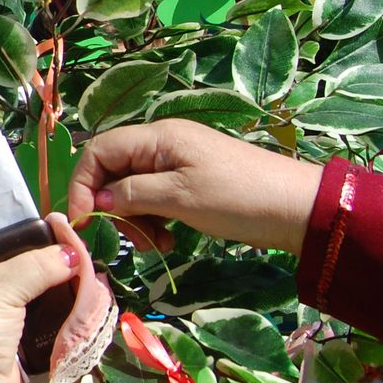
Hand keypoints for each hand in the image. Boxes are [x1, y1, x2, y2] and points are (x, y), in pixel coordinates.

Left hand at [0, 214, 87, 382]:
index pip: (7, 242)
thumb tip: (72, 253)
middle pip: (30, 270)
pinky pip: (50, 322)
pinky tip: (90, 306)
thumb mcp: (2, 285)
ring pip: (44, 297)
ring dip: (67, 292)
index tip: (67, 232)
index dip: (35, 237)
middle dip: (58, 267)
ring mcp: (6, 317)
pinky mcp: (22, 342)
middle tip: (89, 259)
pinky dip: (68, 316)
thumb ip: (38, 265)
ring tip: (96, 281)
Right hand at [67, 120, 322, 254]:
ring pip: (132, 189)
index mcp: (158, 137)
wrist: (299, 209)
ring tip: (156, 245)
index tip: (83, 220)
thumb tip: (94, 201)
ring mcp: (177, 164)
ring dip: (134, 219)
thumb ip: (130, 195)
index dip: (82, 183)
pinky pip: (154, 199)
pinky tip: (167, 240)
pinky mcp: (190, 183)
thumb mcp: (179, 197)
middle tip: (129, 240)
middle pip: (112, 172)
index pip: (98, 151)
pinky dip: (153, 221)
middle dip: (112, 207)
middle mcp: (162, 145)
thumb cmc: (238, 197)